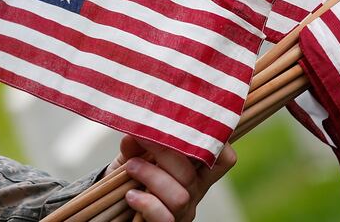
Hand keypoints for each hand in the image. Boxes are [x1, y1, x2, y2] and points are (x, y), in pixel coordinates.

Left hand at [105, 135, 236, 221]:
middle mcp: (195, 193)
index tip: (193, 126)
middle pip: (194, 173)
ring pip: (180, 196)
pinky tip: (130, 195)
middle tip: (142, 139)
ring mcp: (182, 213)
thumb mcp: (134, 158)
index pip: (224, 160)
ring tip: (132, 166)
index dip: (218, 143)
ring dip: (152, 176)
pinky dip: (145, 203)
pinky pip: (163, 216)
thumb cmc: (132, 180)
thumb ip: (137, 146)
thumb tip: (135, 132)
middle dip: (166, 152)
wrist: (115, 212)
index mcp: (197, 173)